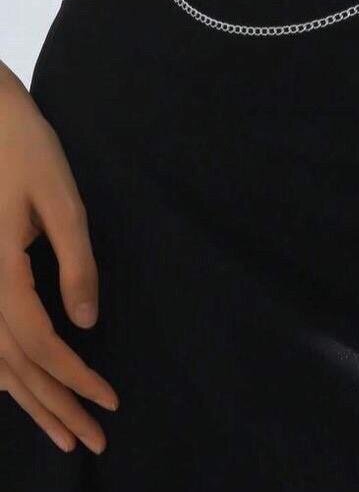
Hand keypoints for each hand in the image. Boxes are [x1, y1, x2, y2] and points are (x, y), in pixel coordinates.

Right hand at [0, 63, 117, 453]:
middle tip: (94, 442)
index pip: (39, 342)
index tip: (110, 401)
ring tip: (65, 436)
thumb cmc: (28, 153)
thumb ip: (76, 262)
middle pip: (15, 366)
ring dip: (31, 402)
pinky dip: (5, 378)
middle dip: (56, 406)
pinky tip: (22, 394)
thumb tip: (88, 322)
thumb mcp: (61, 201)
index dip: (75, 377)